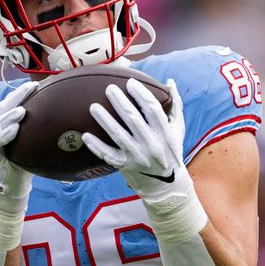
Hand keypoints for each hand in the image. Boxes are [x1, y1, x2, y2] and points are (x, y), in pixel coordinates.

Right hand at [0, 81, 38, 213]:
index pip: (11, 103)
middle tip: (31, 88)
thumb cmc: (23, 162)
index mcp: (1, 123)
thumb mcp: (31, 143)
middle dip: (17, 96)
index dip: (21, 92)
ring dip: (10, 116)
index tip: (36, 84)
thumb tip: (64, 117)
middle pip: (3, 107)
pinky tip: (15, 129)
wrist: (11, 185)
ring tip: (22, 110)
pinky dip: (4, 134)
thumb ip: (38, 129)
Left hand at [82, 78, 186, 201]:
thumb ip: (176, 105)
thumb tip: (170, 81)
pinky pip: (108, 155)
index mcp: (165, 133)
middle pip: (133, 119)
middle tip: (109, 88)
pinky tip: (86, 135)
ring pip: (118, 135)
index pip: (152, 109)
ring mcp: (138, 156)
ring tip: (93, 106)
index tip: (130, 82)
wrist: (166, 184)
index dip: (141, 94)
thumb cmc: (170, 150)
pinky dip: (97, 146)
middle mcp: (152, 144)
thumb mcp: (178, 129)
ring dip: (104, 120)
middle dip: (119, 102)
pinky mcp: (125, 166)